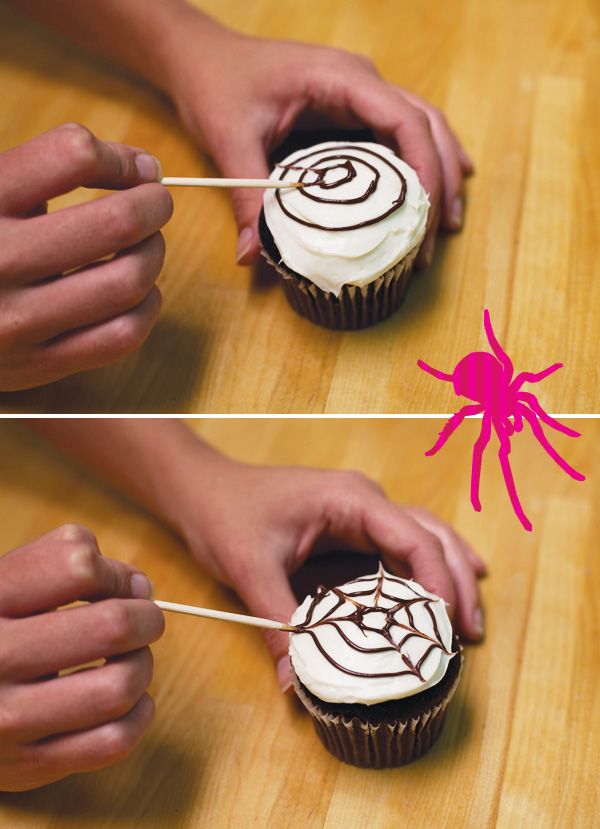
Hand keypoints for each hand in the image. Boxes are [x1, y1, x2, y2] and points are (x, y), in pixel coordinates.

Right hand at [0, 123, 172, 390]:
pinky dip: (147, 307)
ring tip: (148, 245)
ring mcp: (16, 320)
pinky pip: (121, 336)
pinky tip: (141, 292)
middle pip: (116, 220)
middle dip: (154, 204)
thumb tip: (142, 168)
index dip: (118, 157)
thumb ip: (36, 172)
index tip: (134, 168)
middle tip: (156, 203)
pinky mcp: (35, 366)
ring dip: (154, 255)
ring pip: (128, 281)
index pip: (72, 155)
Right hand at [0, 524, 163, 791]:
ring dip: (142, 668)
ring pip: (119, 688)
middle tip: (143, 622)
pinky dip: (138, 716)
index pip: (79, 567)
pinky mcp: (26, 765)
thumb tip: (139, 587)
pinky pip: (113, 741)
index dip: (115, 573)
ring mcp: (8, 718)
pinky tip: (127, 701)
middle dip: (146, 619)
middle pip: (113, 627)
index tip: (117, 586)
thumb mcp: (7, 579)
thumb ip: (65, 560)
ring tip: (129, 661)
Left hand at [167, 22, 472, 265]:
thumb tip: (252, 255)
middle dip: (440, 179)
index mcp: (339, 78)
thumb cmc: (217, 85)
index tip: (425, 217)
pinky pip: (400, 132)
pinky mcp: (354, 108)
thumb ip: (247, 197)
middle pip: (425, 123)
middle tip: (439, 234)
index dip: (424, 167)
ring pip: (422, 126)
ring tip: (447, 222)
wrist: (203, 57)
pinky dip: (421, 162)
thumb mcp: (229, 140)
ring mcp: (361, 92)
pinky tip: (435, 192)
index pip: (403, 118)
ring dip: (440, 171)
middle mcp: (361, 80)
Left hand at [173, 456, 485, 690]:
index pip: (412, 537)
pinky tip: (446, 592)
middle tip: (470, 634)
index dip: (436, 581)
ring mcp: (361, 512)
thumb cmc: (226, 514)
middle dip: (455, 582)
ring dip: (448, 576)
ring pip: (423, 538)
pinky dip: (426, 571)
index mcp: (349, 499)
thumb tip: (296, 684)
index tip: (445, 627)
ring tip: (470, 622)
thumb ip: (278, 623)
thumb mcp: (250, 568)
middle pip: (430, 536)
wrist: (203, 490)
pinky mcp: (351, 528)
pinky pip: (400, 547)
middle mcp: (365, 500)